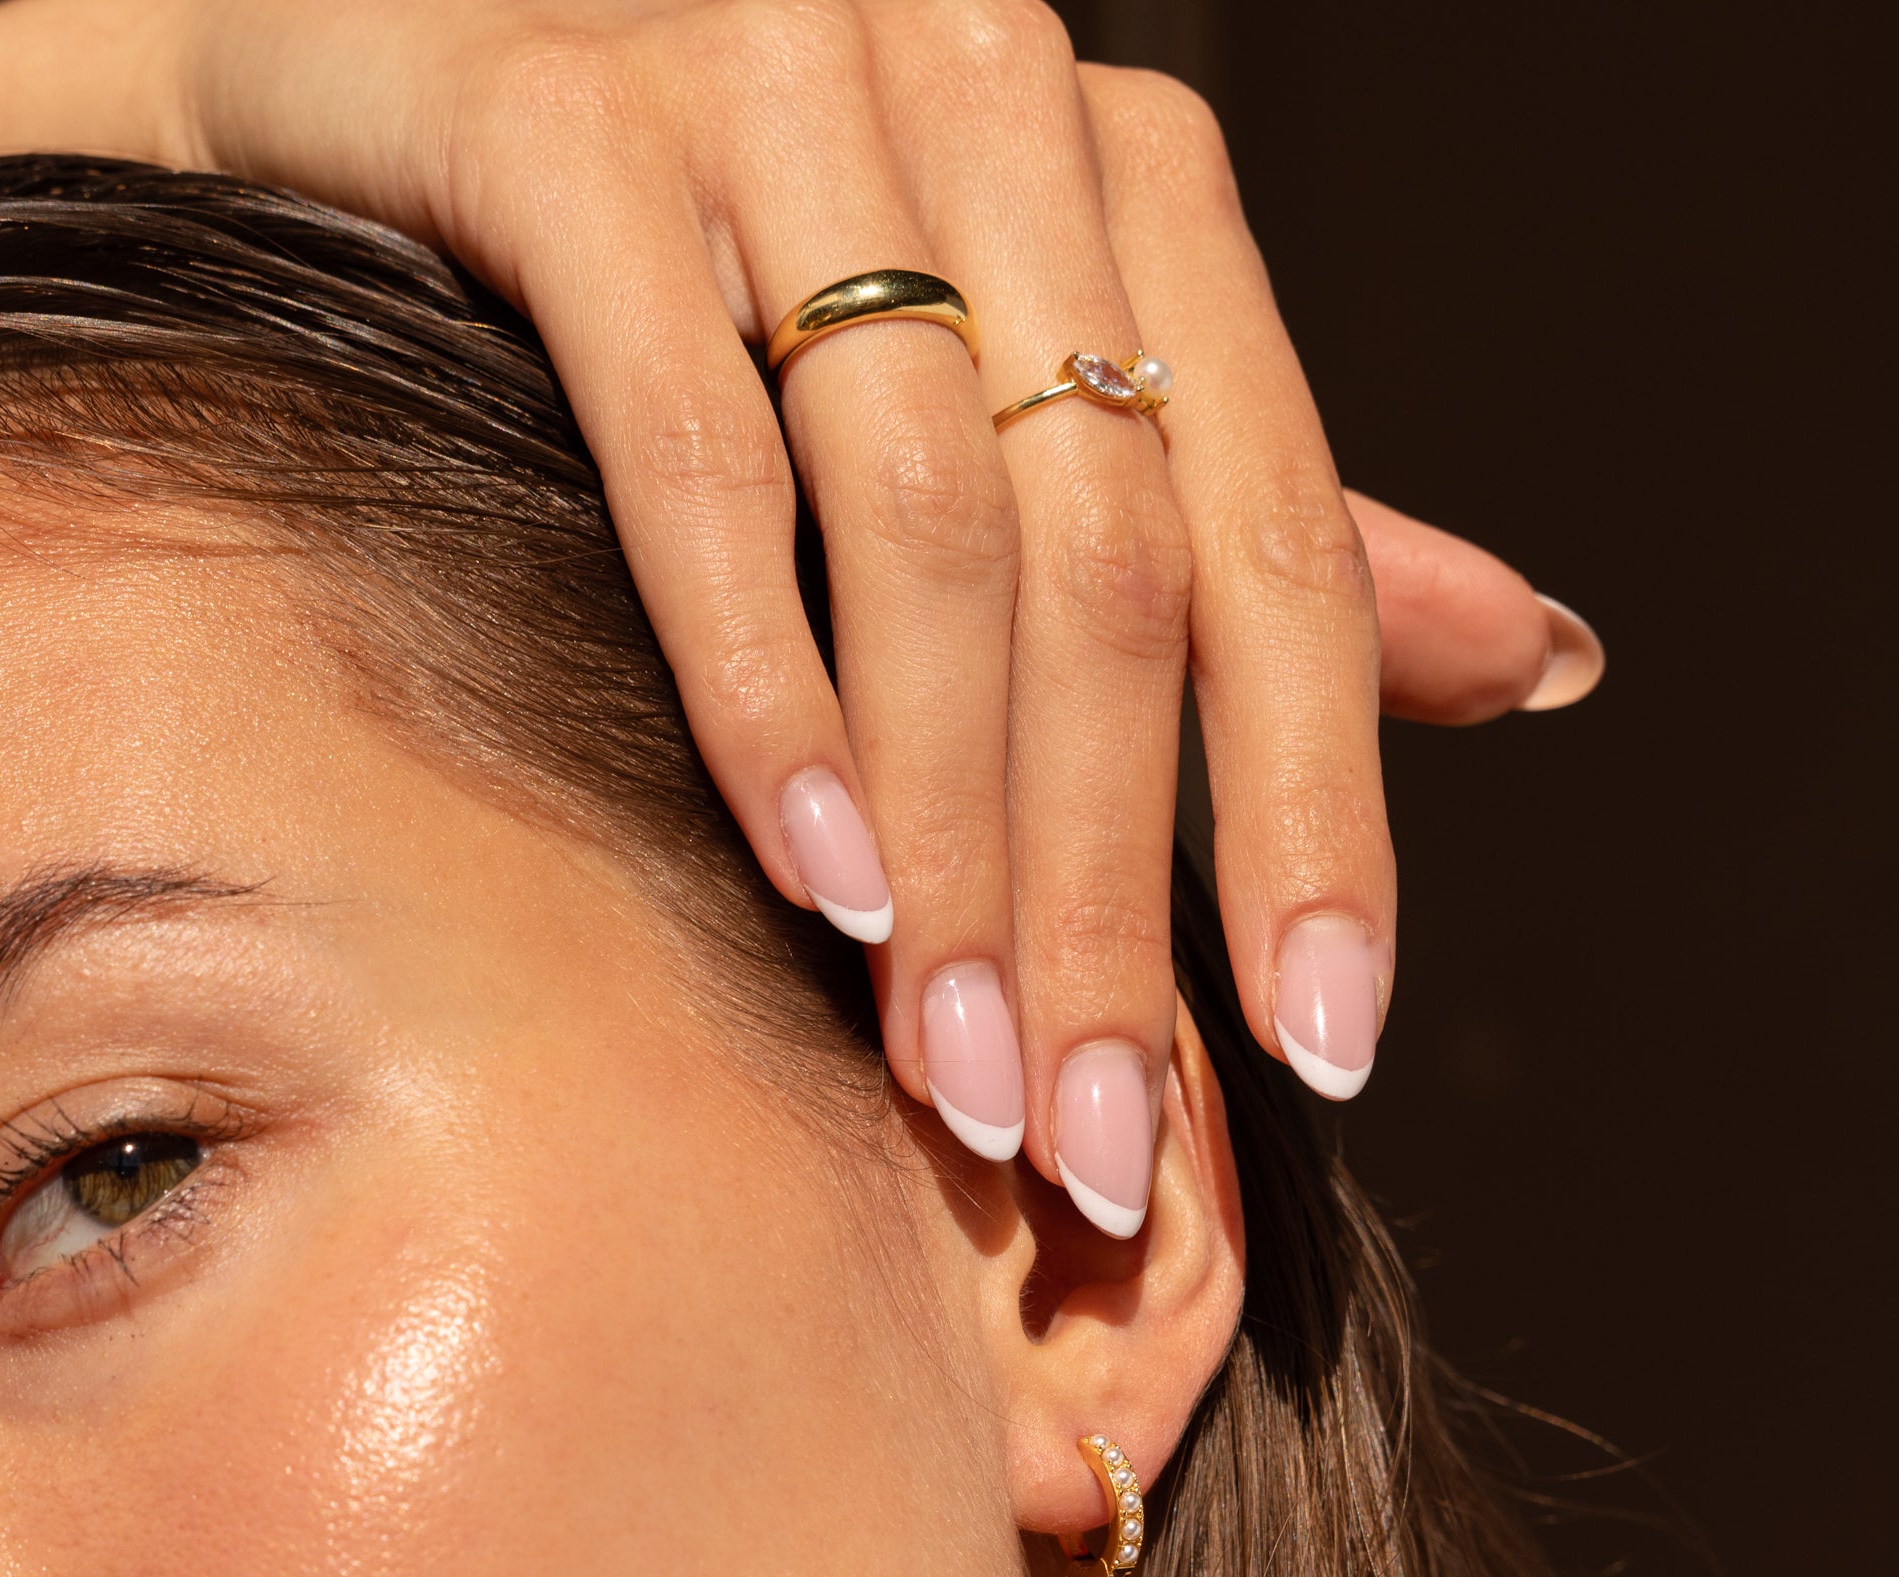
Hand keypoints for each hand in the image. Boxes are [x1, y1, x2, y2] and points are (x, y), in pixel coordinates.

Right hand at [162, 2, 1599, 1228]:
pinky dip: (766, 683)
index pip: (1272, 535)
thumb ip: (1231, 518)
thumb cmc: (700, 254)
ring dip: (951, 841)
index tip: (1326, 1051)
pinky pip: (695, 457)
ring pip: (926, 532)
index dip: (1316, 807)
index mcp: (1131, 175)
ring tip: (953, 1074)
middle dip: (1112, 895)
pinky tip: (811, 878)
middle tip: (1087, 1144)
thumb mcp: (1003, 368)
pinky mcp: (567, 126)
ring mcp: (779, 89)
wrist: (367, 46)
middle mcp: (991, 95)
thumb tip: (1531, 667)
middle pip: (1108, 567)